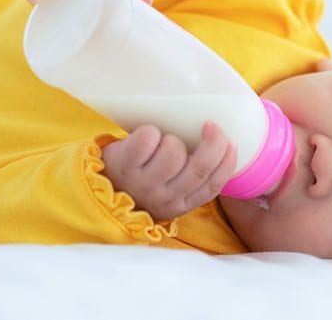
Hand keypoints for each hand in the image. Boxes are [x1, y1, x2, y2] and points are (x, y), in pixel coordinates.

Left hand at [101, 122, 236, 220]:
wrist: (101, 186)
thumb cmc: (144, 181)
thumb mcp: (171, 189)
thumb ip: (192, 175)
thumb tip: (219, 143)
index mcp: (181, 204)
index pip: (213, 186)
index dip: (226, 162)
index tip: (230, 142)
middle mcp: (164, 197)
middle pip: (198, 168)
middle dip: (212, 143)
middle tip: (211, 126)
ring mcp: (144, 182)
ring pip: (173, 152)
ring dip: (172, 139)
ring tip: (162, 141)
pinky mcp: (126, 164)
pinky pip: (148, 138)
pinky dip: (150, 132)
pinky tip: (146, 138)